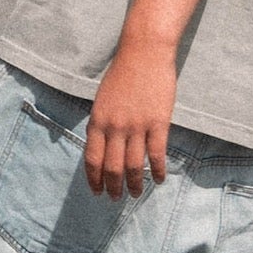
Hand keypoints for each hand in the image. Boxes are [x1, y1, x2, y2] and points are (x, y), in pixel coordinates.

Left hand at [83, 44, 175, 195]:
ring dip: (135, 184)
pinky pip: (157, 154)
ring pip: (135, 166)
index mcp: (98, 120)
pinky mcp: (158, 123)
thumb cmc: (122, 74)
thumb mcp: (102, 99)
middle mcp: (115, 127)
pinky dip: (158, 171)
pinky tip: (160, 179)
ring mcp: (137, 126)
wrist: (144, 53)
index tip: (97, 192)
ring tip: (136, 194)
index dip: (94, 179)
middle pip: (113, 167)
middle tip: (116, 199)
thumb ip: (102, 124)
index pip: (92, 159)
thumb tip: (102, 148)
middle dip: (114, 187)